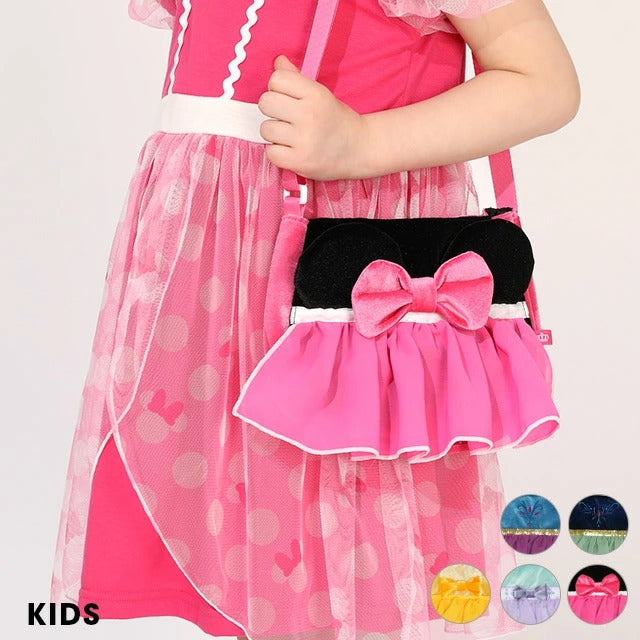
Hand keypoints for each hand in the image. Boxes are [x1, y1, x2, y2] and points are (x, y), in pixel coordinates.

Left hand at [258, 54, 368, 180]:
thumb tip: (278, 61)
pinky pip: (271, 153)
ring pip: (265, 129)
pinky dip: (278, 153)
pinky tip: (291, 150)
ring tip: (290, 137)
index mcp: (315, 94)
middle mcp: (309, 115)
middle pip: (266, 102)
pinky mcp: (300, 162)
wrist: (360, 149)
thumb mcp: (321, 94)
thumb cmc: (337, 120)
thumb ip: (297, 78)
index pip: (276, 79)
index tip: (288, 100)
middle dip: (272, 110)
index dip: (277, 89)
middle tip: (286, 118)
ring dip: (274, 134)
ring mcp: (304, 140)